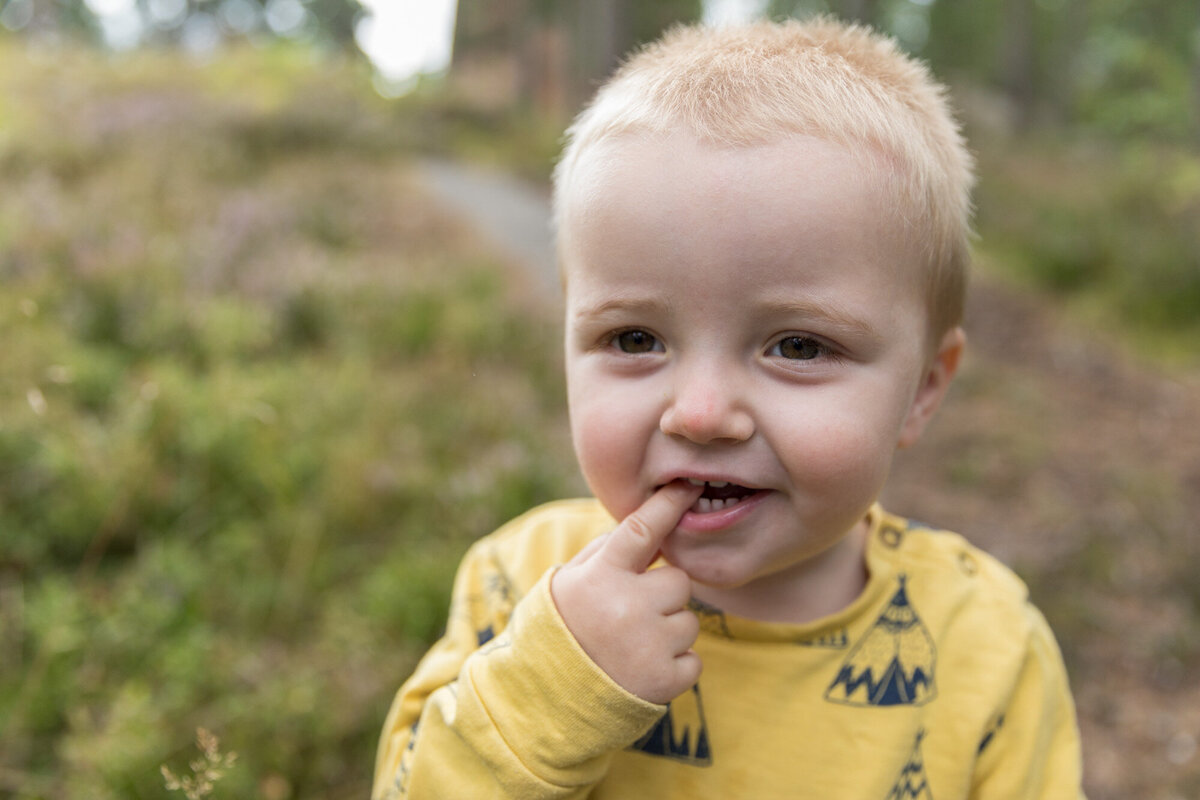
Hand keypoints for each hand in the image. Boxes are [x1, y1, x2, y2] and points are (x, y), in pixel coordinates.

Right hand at [551, 481, 702, 703]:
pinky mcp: (664, 680)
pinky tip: (641, 668)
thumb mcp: (568, 582)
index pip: (642, 528)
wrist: (543, 700)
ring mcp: (648, 645)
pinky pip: (693, 659)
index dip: (668, 505)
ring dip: (668, 631)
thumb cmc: (561, 629)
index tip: (688, 487)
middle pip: (678, 580)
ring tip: (632, 646)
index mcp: (600, 576)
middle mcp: (626, 606)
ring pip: (689, 621)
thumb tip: (646, 524)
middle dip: (662, 594)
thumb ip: (605, 552)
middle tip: (632, 614)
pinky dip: (674, 665)